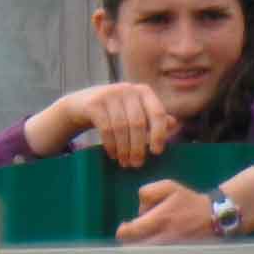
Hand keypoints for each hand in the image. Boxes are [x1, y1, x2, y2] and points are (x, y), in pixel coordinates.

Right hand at [56, 84, 174, 168]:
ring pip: (122, 127)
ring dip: (124, 149)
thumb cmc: (114, 111)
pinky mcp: (94, 103)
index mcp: (143, 91)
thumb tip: (173, 124)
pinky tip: (113, 155)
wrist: (80, 105)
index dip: (159, 134)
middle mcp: (128, 89)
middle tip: (137, 164)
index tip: (157, 152)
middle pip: (138, 123)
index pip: (157, 113)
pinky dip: (111, 145)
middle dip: (138, 147)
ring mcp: (109, 94)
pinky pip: (106, 128)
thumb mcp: (135, 111)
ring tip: (124, 162)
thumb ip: (153, 117)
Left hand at [116, 178, 214, 244]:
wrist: (213, 216)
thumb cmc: (188, 200)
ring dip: (140, 246)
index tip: (124, 226)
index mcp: (159, 219)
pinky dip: (151, 252)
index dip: (123, 231)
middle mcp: (162, 237)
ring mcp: (168, 249)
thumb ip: (148, 192)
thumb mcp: (168, 186)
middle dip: (130, 241)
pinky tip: (156, 242)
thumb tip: (139, 210)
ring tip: (146, 237)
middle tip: (132, 234)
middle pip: (134, 248)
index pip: (130, 232)